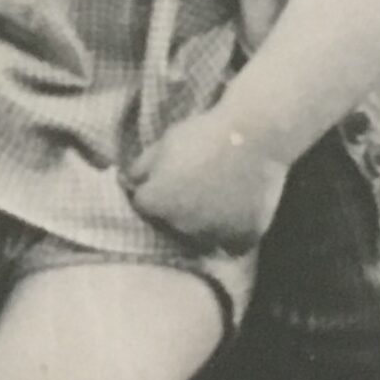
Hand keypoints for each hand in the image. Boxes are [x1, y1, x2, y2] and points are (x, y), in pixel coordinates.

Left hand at [128, 107, 287, 254]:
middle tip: (195, 185)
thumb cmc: (203, 135)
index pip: (143, 206)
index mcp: (156, 204)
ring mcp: (214, 236)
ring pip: (200, 239)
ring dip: (202, 226)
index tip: (169, 178)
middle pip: (171, 226)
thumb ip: (139, 169)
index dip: (154, 191)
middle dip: (176, 210)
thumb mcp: (163, 144)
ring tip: (216, 197)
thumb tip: (125, 183)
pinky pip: (231, 245)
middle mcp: (181, 227)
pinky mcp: (243, 238)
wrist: (254, 135)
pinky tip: (235, 211)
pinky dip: (231, 233)